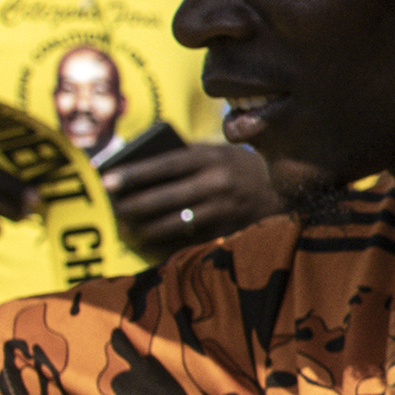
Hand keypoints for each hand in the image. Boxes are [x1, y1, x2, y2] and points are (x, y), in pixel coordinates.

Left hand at [103, 144, 281, 258]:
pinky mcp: (229, 229)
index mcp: (212, 157)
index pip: (164, 166)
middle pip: (164, 198)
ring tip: (129, 228)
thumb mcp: (217, 152)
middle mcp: (217, 183)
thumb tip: (138, 170)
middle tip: (113, 210)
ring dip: (146, 228)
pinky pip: (191, 239)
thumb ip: (184, 157)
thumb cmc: (240, 166)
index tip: (107, 181)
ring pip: (174, 223)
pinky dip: (169, 242)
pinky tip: (153, 242)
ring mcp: (224, 209)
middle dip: (132, 206)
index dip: (133, 175)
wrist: (287, 189)